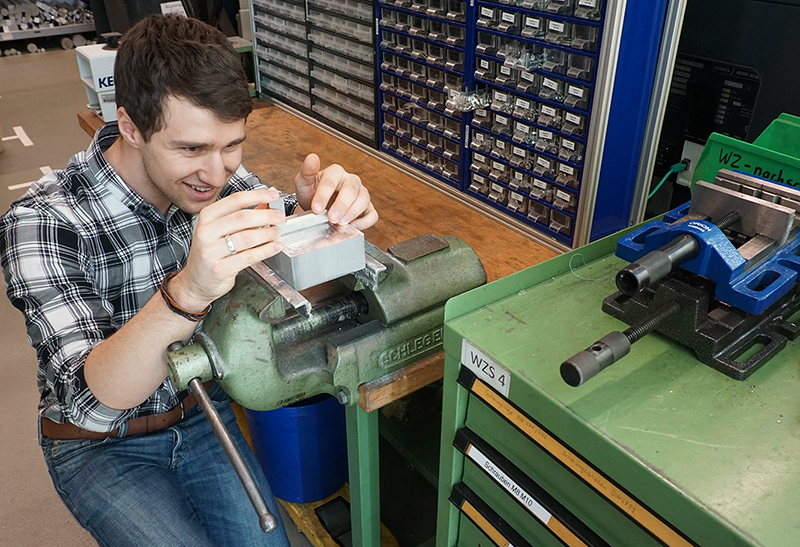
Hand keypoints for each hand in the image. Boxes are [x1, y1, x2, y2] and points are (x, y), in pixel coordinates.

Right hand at [168, 188, 285, 311]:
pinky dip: (266, 251)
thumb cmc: (211, 253)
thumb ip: (243, 217)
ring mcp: (211, 251)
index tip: (274, 195)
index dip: (258, 196)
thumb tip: (267, 204)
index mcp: (207, 217)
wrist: (196, 281)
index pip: (235, 200)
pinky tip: (275, 247)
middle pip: (243, 217)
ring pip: (247, 237)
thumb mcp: (221, 230)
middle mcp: (206, 232)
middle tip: (280, 217)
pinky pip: (248, 256)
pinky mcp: (220, 269)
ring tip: (277, 232)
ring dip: (267, 234)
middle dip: (266, 216)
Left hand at [294, 153, 377, 229]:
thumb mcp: (304, 183)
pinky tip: (352, 226)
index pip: (332, 180)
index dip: (324, 194)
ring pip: (364, 200)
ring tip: (341, 223)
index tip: (316, 208)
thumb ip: (307, 171)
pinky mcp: (366, 209)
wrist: (317, 208)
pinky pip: (372, 214)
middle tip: (331, 218)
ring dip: (353, 212)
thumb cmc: (312, 193)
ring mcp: (361, 194)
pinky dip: (364, 222)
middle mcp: (351, 181)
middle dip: (341, 205)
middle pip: (351, 189)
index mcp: (336, 172)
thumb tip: (311, 157)